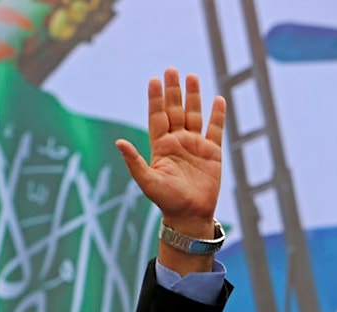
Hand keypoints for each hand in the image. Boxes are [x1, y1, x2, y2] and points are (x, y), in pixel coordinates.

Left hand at [116, 68, 224, 244]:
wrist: (190, 216)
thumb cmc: (167, 201)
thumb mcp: (148, 181)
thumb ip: (134, 161)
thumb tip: (118, 142)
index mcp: (161, 147)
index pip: (158, 117)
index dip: (155, 99)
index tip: (154, 80)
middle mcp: (178, 143)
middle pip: (175, 111)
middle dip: (173, 91)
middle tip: (171, 69)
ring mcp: (195, 146)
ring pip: (194, 115)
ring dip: (193, 97)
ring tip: (191, 77)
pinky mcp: (212, 153)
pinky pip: (215, 130)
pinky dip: (217, 115)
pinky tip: (217, 100)